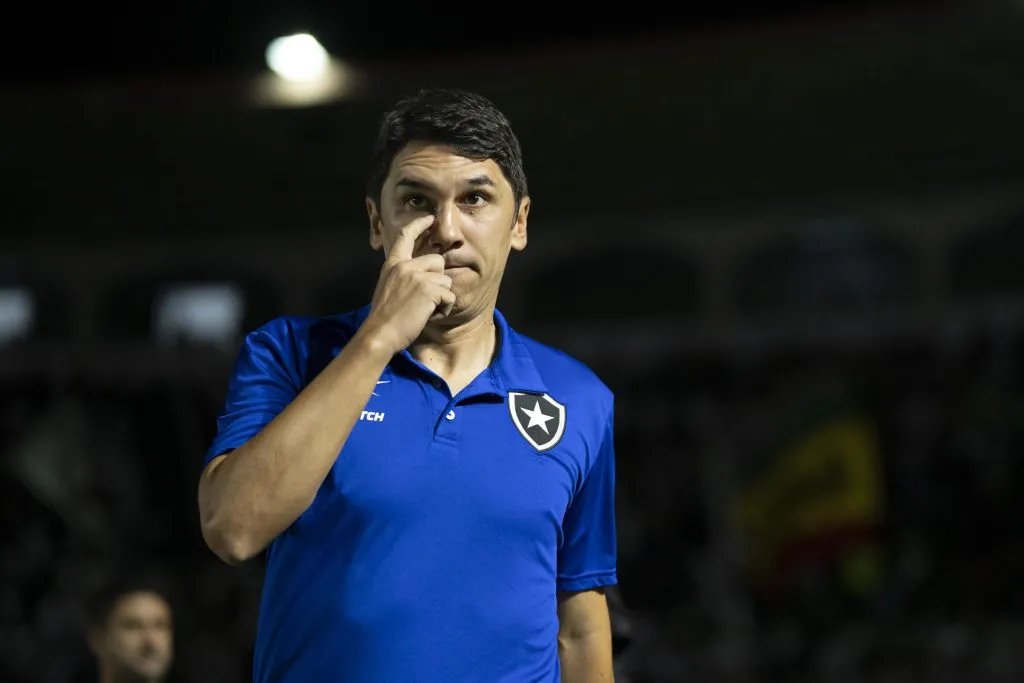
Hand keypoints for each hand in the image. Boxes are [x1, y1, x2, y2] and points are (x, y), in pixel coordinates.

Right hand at [362, 215, 455, 353]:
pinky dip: (444, 309)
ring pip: (446, 280)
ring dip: (441, 298)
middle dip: (438, 280)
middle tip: (425, 299)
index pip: (405, 236)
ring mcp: (417, 276)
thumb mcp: (386, 287)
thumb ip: (401, 276)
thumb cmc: (383, 317)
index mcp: (392, 264)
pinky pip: (449, 296)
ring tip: (424, 310)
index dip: (419, 224)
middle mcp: (405, 265)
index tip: (429, 218)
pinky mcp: (429, 289)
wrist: (379, 334)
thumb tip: (420, 275)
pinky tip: (428, 316)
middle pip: (437, 261)